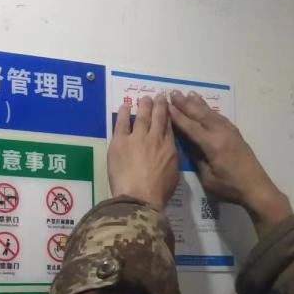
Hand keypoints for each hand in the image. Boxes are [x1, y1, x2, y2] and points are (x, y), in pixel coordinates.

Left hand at [108, 93, 178, 210]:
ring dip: (144, 106)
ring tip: (144, 98)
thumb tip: (168, 151)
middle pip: (158, 117)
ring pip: (141, 117)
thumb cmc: (158, 192)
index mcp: (169, 149)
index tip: (168, 108)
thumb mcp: (173, 175)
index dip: (168, 116)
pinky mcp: (120, 142)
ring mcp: (137, 138)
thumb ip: (171, 159)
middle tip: (158, 96)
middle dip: (159, 105)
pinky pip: (121, 123)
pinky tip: (124, 106)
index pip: (169, 127)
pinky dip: (123, 113)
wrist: (140, 197)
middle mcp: (155, 138)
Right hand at [169, 90, 291, 232]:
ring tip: (188, 94)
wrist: (257, 188)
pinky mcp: (236, 134)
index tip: (167, 106)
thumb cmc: (230, 187)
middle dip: (186, 104)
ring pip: (212, 113)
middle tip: (174, 92)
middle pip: (201, 115)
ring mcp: (231, 132)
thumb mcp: (208, 178)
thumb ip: (197, 159)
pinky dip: (211, 110)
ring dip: (199, 103)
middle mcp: (222, 133)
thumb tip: (187, 144)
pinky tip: (206, 107)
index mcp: (213, 144)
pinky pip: (220, 118)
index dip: (178, 116)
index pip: (191, 127)